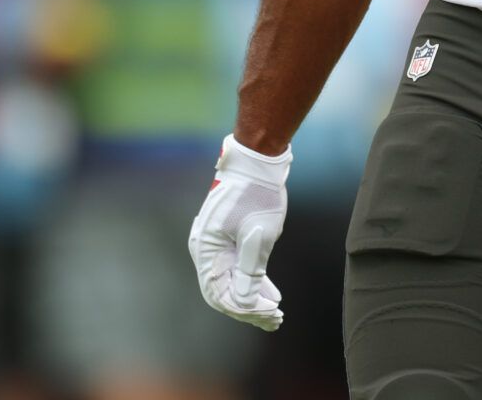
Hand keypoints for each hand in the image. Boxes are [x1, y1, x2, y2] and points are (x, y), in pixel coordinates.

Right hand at [188, 134, 291, 329]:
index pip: (219, 293)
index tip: (269, 313)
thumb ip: (250, 271)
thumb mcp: (258, 235)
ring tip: (276, 312)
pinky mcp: (228, 241)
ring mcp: (215, 245)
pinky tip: (272, 295)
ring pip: (231, 282)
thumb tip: (245, 304)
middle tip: (276, 319)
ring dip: (253, 298)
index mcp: (205, 248)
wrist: (257, 162)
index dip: (244, 308)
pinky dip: (253, 282)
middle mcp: (205, 250)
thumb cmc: (257, 194)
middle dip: (250, 308)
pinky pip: (237, 269)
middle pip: (224, 291)